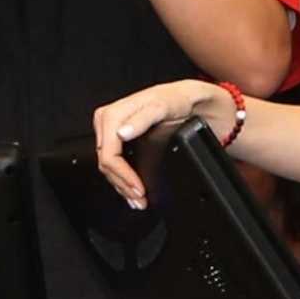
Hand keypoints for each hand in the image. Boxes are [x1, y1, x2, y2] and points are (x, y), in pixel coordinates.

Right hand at [93, 79, 229, 206]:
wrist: (193, 100)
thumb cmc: (179, 99)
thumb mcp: (164, 105)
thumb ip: (143, 118)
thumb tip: (122, 133)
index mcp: (114, 114)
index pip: (107, 152)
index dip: (122, 174)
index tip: (138, 188)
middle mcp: (110, 124)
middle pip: (106, 162)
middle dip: (122, 184)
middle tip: (140, 199)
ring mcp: (114, 134)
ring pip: (108, 168)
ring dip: (122, 186)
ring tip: (138, 200)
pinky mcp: (120, 142)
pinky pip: (114, 166)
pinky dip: (123, 180)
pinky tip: (133, 190)